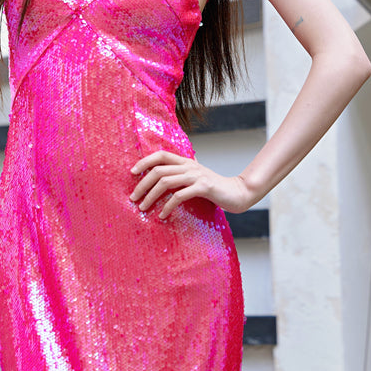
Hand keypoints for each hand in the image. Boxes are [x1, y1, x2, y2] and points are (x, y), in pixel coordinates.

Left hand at [130, 149, 253, 218]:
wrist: (238, 193)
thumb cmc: (214, 189)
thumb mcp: (195, 178)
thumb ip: (181, 175)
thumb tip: (161, 179)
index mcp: (186, 161)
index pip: (160, 155)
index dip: (144, 161)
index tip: (132, 173)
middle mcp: (189, 166)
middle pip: (158, 170)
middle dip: (142, 185)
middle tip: (133, 199)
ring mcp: (196, 175)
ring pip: (165, 181)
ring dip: (150, 196)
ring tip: (143, 208)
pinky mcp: (203, 187)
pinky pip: (179, 196)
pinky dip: (168, 206)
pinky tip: (163, 215)